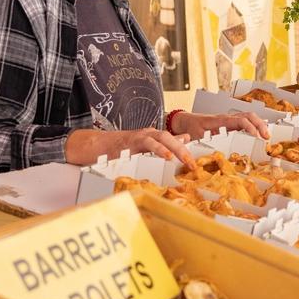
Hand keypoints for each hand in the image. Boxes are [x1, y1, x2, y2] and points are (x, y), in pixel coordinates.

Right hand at [65, 127, 194, 168]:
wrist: (99, 145)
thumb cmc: (122, 149)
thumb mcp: (145, 148)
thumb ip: (164, 144)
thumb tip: (185, 139)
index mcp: (154, 137)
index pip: (175, 140)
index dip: (188, 148)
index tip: (199, 161)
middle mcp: (150, 134)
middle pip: (172, 138)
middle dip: (185, 150)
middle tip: (195, 165)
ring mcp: (142, 136)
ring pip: (163, 138)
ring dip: (177, 149)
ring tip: (186, 160)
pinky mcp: (133, 141)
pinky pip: (149, 143)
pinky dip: (160, 150)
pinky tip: (168, 157)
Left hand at [169, 111, 269, 140]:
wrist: (186, 121)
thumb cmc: (191, 128)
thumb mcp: (196, 136)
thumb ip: (204, 143)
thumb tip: (208, 153)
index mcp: (220, 121)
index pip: (239, 120)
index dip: (249, 127)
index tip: (256, 135)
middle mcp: (227, 118)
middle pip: (248, 116)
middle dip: (260, 125)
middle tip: (266, 137)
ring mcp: (230, 119)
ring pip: (249, 117)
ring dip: (259, 125)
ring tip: (266, 136)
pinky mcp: (231, 123)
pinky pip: (246, 121)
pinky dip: (255, 125)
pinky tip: (260, 133)